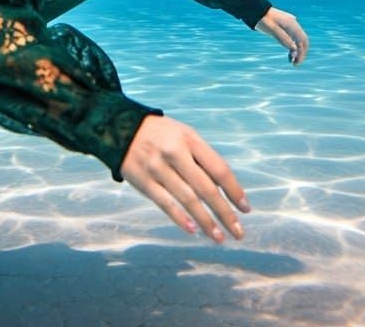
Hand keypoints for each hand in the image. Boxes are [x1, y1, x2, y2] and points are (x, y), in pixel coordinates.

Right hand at [120, 115, 249, 243]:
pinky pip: (165, 203)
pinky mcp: (143, 181)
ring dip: (206, 222)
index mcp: (190, 140)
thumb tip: (225, 190)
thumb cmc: (161, 134)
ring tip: (219, 238)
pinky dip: (180, 218)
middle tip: (238, 232)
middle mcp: (175, 153)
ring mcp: (158, 168)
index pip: (219, 169)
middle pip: (206, 189)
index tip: (246, 209)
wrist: (118, 127)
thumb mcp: (184, 135)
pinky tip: (193, 230)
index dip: (235, 191)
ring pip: (187, 200)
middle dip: (225, 213)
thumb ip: (203, 158)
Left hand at [255, 7, 308, 65]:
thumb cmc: (263, 19)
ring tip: (291, 61)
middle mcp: (293, 24)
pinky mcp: (285, 28)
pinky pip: (292, 39)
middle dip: (301, 53)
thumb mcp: (272, 29)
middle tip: (295, 64)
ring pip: (298, 41)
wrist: (256, 10)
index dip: (302, 52)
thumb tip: (295, 49)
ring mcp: (290, 26)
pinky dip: (292, 47)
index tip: (297, 62)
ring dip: (297, 51)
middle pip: (302, 41)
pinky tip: (289, 55)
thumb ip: (283, 38)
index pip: (303, 40)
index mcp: (292, 24)